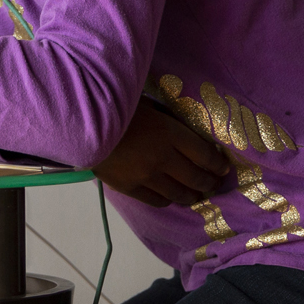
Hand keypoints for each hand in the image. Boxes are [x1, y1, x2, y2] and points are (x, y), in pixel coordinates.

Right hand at [93, 100, 233, 206]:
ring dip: (194, 195)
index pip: (204, 154)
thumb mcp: (146, 103)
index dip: (218, 163)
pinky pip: (157, 200)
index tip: (223, 166)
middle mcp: (163, 158)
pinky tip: (173, 197)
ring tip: (199, 195)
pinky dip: (169, 200)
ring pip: (179, 193)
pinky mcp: (129, 188)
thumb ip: (166, 118)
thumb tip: (183, 128)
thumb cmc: (115, 106)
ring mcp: (146, 176)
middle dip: (210, 182)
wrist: (80, 125)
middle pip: (195, 177)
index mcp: (169, 133)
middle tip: (216, 183)